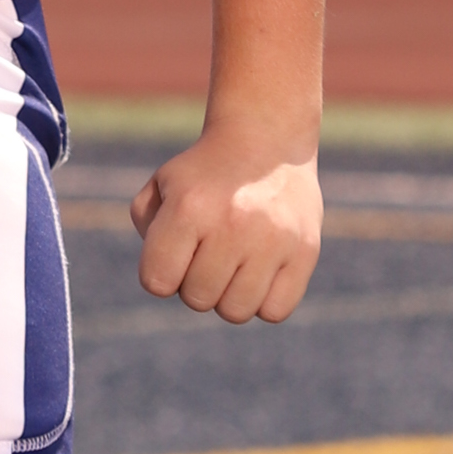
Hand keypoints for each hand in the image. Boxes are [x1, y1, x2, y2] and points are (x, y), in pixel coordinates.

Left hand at [130, 126, 320, 323]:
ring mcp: (273, 240)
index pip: (157, 282)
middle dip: (194, 282)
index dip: (159, 274)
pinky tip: (260, 271)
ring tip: (233, 263)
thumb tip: (163, 279)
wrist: (266, 141)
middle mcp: (232, 224)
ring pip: (236, 312)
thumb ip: (146, 229)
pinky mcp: (305, 252)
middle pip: (197, 299)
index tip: (173, 253)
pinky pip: (274, 311)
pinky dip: (263, 301)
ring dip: (228, 295)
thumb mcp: (162, 185)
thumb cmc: (205, 173)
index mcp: (189, 208)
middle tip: (207, 252)